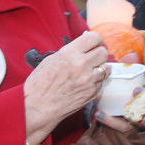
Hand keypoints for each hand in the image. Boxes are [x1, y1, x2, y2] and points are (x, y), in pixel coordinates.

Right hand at [23, 30, 109, 144]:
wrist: (38, 106)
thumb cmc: (40, 84)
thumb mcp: (51, 60)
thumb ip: (70, 52)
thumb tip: (82, 48)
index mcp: (70, 53)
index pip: (94, 38)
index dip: (95, 40)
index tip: (94, 43)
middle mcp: (81, 65)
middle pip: (103, 52)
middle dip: (99, 53)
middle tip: (93, 57)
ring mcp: (88, 80)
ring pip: (106, 68)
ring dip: (100, 68)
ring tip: (89, 71)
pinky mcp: (92, 93)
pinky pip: (101, 82)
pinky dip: (96, 81)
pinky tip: (85, 83)